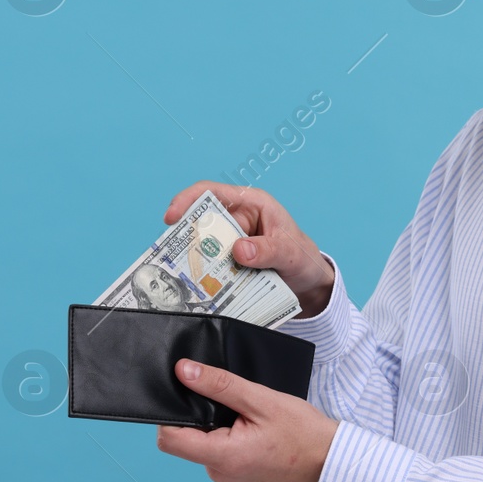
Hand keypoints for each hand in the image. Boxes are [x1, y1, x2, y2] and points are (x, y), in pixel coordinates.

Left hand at [155, 358, 338, 481]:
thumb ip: (219, 385)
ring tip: (242, 411)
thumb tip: (184, 371)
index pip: (169, 438)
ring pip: (198, 441)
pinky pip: (214, 448)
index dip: (170, 413)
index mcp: (222, 457)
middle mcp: (219, 471)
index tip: (187, 392)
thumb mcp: (260, 399)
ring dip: (212, 422)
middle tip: (225, 399)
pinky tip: (246, 422)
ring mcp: (226, 474)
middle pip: (181, 439)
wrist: (328, 458)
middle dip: (195, 414)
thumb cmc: (302, 432)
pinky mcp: (233, 471)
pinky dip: (223, 431)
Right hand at [165, 181, 335, 317]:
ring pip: (204, 247)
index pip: (213, 193)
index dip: (188, 200)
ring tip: (185, 277)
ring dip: (194, 261)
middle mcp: (238, 220)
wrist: (310, 284)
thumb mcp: (291, 254)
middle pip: (202, 222)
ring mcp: (232, 242)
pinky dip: (204, 276)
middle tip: (173, 258)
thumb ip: (268, 250)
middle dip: (186, 238)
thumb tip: (239, 250)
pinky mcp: (230, 263)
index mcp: (252, 204)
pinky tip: (199, 289)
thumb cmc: (303, 258)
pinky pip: (211, 266)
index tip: (171, 217)